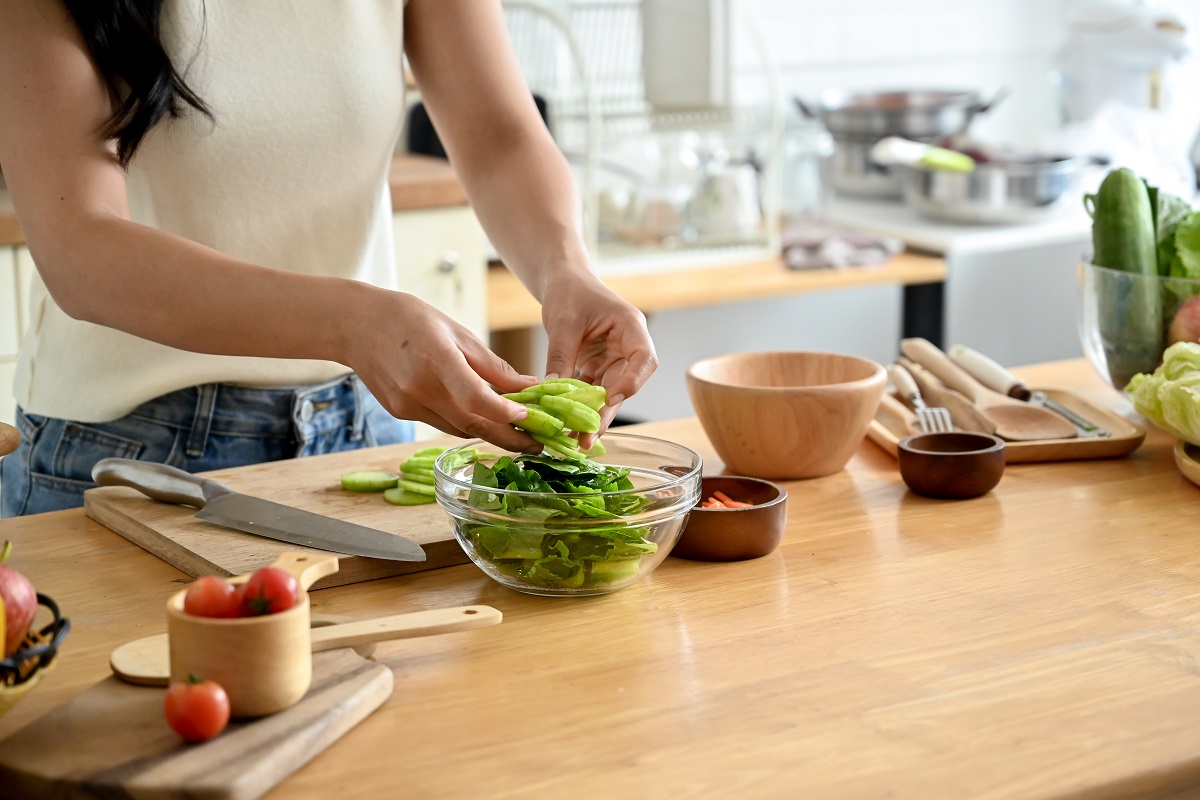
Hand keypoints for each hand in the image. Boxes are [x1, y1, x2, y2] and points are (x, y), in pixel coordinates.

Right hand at [347, 290, 539, 450]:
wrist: (353, 325)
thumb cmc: (408, 318)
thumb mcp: (456, 331)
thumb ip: (492, 365)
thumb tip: (529, 386)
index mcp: (436, 359)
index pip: (477, 398)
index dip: (506, 413)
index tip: (531, 418)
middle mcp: (420, 388)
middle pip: (472, 424)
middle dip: (509, 438)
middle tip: (538, 445)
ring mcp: (407, 405)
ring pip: (459, 428)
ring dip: (489, 433)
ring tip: (519, 434)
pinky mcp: (401, 413)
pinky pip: (441, 424)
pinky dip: (465, 423)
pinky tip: (482, 419)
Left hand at [541, 272, 657, 444]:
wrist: (563, 282)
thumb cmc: (570, 292)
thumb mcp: (563, 322)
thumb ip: (561, 355)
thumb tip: (551, 390)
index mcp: (631, 327)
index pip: (643, 359)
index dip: (631, 383)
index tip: (610, 400)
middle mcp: (628, 347)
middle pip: (625, 384)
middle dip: (607, 411)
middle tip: (588, 436)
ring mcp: (615, 359)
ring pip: (609, 393)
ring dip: (593, 415)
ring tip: (577, 440)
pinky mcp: (599, 368)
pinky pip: (593, 391)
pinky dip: (581, 407)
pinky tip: (569, 426)